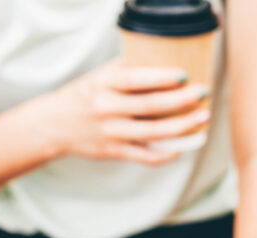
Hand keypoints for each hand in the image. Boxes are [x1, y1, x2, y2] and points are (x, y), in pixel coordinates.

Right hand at [34, 59, 210, 165]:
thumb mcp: (98, 77)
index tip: (184, 75)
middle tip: (203, 93)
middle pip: (151, 106)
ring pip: (153, 132)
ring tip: (202, 118)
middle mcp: (105, 108)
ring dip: (182, 126)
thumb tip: (163, 62)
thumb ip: (125, 71)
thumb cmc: (83, 95)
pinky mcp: (113, 151)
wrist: (53, 125)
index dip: (162, 77)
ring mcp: (110, 132)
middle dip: (182, 100)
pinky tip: (182, 147)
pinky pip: (145, 156)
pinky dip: (166, 153)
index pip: (135, 79)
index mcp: (102, 84)